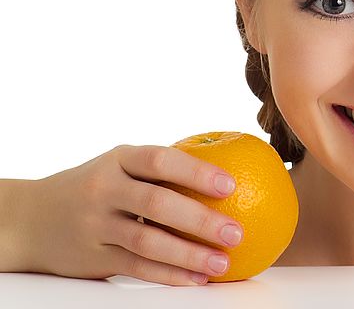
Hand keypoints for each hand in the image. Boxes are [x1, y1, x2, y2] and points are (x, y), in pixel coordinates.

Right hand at [22, 145, 243, 284]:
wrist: (32, 218)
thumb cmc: (98, 187)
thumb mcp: (120, 166)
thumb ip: (163, 170)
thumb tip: (233, 175)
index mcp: (118, 159)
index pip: (160, 161)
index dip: (197, 172)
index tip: (231, 185)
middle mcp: (104, 189)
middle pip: (157, 203)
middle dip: (201, 220)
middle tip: (237, 232)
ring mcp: (95, 225)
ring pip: (147, 242)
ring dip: (189, 254)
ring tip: (223, 262)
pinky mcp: (92, 258)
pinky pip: (136, 268)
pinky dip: (170, 274)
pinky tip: (197, 279)